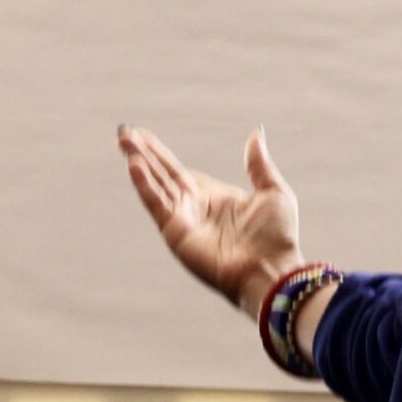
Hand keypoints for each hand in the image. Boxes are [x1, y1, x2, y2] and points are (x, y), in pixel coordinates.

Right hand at [118, 124, 300, 317]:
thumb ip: (258, 164)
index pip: (179, 171)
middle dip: (144, 153)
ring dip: (140, 163)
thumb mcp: (273, 191)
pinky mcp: (176, 232)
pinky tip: (134, 165)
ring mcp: (184, 220)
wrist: (271, 270)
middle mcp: (196, 208)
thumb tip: (257, 133)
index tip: (142, 135)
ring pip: (156, 185)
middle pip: (163, 175)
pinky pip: (156, 204)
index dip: (159, 154)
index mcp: (216, 198)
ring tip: (124, 141)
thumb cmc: (277, 237)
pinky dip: (144, 185)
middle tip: (124, 132)